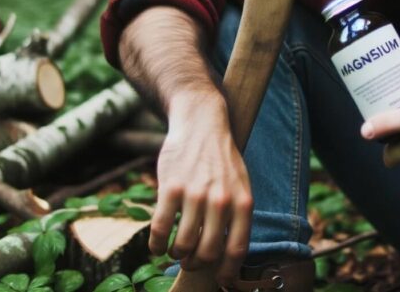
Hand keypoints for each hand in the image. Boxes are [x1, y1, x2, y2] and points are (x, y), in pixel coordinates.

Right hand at [149, 96, 253, 285]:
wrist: (201, 123)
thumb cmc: (221, 160)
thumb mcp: (240, 185)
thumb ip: (237, 216)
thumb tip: (230, 256)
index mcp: (242, 202)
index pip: (237, 249)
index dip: (227, 273)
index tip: (220, 282)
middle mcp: (221, 200)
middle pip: (208, 252)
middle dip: (197, 264)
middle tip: (190, 262)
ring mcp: (195, 194)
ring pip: (183, 244)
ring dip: (177, 255)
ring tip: (175, 251)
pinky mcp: (171, 188)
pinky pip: (161, 229)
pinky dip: (157, 245)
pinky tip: (157, 246)